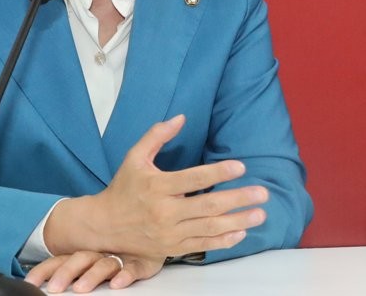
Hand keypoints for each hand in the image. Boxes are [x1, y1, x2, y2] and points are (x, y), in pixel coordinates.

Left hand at [24, 250, 162, 292]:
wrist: (145, 227)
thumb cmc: (112, 250)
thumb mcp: (83, 259)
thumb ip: (65, 265)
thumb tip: (34, 280)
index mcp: (83, 253)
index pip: (59, 260)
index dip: (44, 271)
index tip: (31, 283)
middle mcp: (100, 253)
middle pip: (80, 259)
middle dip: (67, 273)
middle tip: (56, 288)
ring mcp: (121, 257)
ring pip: (104, 264)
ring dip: (93, 275)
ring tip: (82, 288)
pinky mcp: (142, 262)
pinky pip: (134, 268)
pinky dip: (127, 274)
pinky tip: (118, 282)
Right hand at [45, 115, 268, 257]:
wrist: (103, 226)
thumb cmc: (123, 188)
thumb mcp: (134, 157)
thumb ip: (157, 135)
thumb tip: (181, 117)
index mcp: (157, 187)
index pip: (193, 179)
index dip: (218, 173)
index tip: (241, 167)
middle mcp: (164, 212)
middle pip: (207, 206)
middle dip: (238, 199)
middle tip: (262, 193)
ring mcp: (169, 233)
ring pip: (209, 228)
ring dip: (238, 222)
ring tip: (260, 214)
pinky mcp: (171, 248)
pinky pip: (202, 246)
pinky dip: (223, 241)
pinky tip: (241, 233)